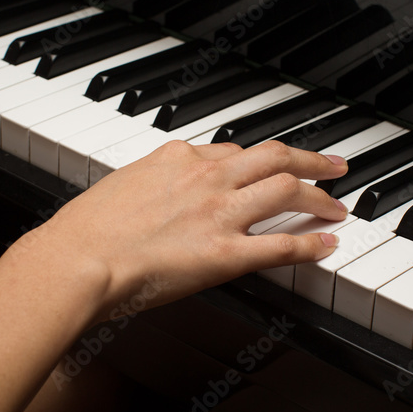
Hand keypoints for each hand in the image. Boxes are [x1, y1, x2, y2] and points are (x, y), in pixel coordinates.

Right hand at [14, 139, 347, 319]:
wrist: (76, 260)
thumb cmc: (84, 231)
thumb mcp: (118, 188)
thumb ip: (148, 186)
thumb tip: (155, 196)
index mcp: (176, 158)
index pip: (233, 151)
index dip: (261, 159)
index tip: (272, 165)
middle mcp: (204, 178)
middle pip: (274, 158)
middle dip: (310, 160)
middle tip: (333, 166)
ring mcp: (218, 214)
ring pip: (287, 191)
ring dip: (319, 197)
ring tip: (337, 206)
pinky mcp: (225, 254)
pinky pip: (281, 244)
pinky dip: (311, 244)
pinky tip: (327, 245)